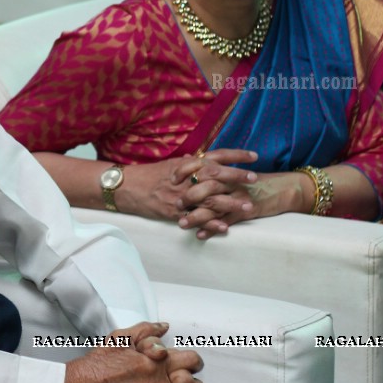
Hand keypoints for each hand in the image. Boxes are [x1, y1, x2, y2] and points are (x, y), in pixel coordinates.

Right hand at [115, 149, 256, 220]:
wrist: (127, 187)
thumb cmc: (149, 175)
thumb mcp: (171, 165)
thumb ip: (191, 164)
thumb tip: (208, 160)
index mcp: (187, 164)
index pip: (215, 156)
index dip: (235, 155)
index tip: (254, 156)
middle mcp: (185, 178)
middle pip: (215, 175)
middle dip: (236, 177)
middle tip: (255, 179)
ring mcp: (180, 195)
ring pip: (209, 198)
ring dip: (230, 203)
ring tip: (248, 207)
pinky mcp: (174, 212)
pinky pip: (195, 218)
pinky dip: (210, 223)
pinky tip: (225, 227)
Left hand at [178, 160, 309, 238]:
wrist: (285, 188)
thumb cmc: (256, 181)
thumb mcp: (234, 171)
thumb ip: (211, 167)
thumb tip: (189, 159)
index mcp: (226, 170)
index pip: (201, 168)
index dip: (184, 174)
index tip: (170, 181)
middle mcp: (232, 181)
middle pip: (205, 187)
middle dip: (188, 197)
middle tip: (174, 206)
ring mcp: (239, 196)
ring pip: (213, 205)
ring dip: (196, 215)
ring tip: (182, 224)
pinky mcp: (248, 210)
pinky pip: (227, 220)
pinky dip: (212, 228)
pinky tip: (200, 235)